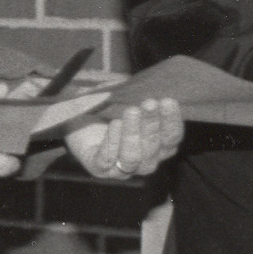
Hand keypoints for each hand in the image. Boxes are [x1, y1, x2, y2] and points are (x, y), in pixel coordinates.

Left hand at [63, 97, 181, 180]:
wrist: (80, 118)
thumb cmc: (112, 109)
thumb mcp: (130, 100)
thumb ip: (145, 97)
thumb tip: (160, 84)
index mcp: (159, 146)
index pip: (172, 138)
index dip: (172, 121)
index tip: (168, 100)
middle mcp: (144, 161)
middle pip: (154, 149)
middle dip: (152, 125)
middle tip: (149, 103)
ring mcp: (121, 169)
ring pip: (132, 158)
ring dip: (133, 134)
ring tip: (131, 111)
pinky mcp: (99, 169)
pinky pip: (107, 161)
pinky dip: (112, 142)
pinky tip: (115, 124)